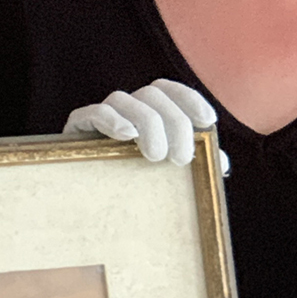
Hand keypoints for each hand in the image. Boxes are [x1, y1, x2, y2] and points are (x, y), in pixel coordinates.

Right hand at [62, 79, 226, 172]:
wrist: (88, 206)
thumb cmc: (135, 187)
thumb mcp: (170, 176)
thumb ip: (195, 165)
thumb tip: (219, 162)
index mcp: (148, 112)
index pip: (171, 90)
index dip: (191, 99)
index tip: (208, 121)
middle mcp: (125, 108)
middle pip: (153, 94)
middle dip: (174, 122)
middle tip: (180, 158)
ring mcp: (100, 116)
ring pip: (122, 99)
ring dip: (146, 123)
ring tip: (155, 155)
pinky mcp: (77, 128)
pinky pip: (93, 112)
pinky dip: (111, 119)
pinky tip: (126, 136)